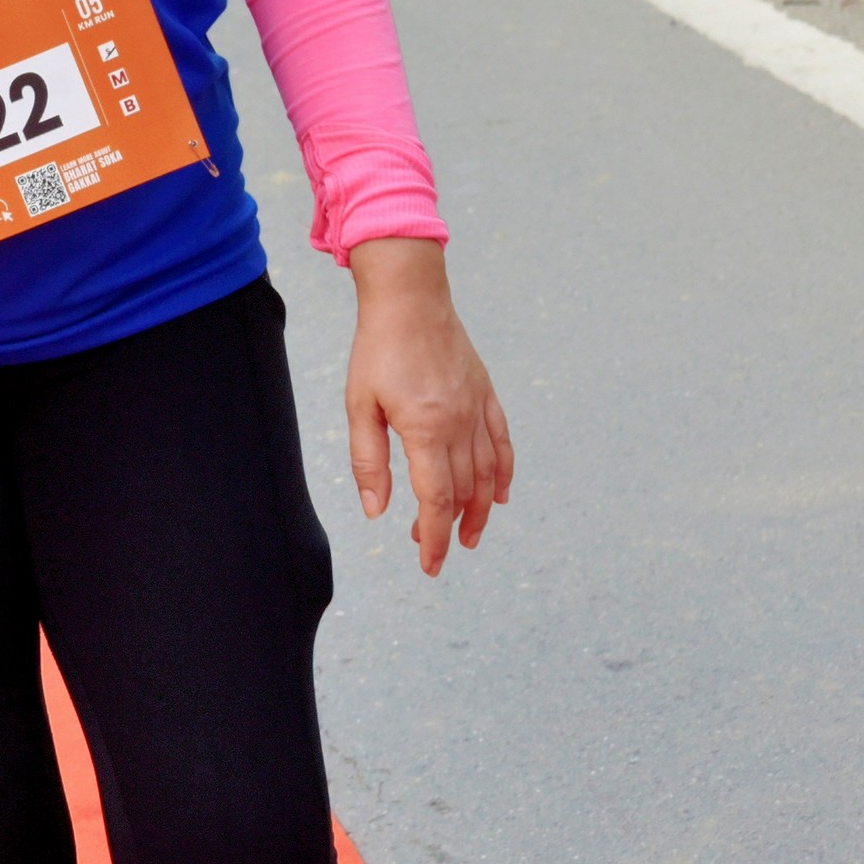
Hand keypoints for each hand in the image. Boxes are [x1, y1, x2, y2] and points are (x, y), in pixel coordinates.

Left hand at [343, 237, 511, 576]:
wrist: (410, 298)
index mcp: (426, 430)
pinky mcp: (486, 395)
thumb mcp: (360, 405)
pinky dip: (504, 474)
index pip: (435, 501)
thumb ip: (369, 461)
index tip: (430, 565)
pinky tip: (499, 496)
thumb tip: (376, 511)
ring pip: (488, 474)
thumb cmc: (378, 350)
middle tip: (433, 549)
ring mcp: (478, 409)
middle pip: (463, 492)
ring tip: (469, 535)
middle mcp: (460, 424)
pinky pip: (503, 443)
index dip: (433, 538)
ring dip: (480, 510)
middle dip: (450, 527)